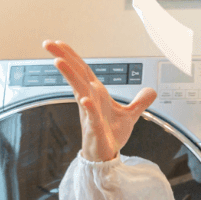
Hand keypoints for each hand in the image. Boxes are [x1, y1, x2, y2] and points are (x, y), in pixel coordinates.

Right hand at [43, 40, 156, 161]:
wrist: (107, 156)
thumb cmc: (110, 135)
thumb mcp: (130, 116)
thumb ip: (139, 102)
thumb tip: (152, 91)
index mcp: (97, 94)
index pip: (83, 70)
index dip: (73, 56)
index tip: (59, 43)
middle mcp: (90, 101)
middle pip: (76, 75)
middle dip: (64, 58)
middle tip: (48, 44)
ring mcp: (90, 114)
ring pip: (80, 92)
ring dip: (70, 77)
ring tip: (60, 62)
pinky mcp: (95, 129)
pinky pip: (92, 117)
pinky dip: (89, 108)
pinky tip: (85, 100)